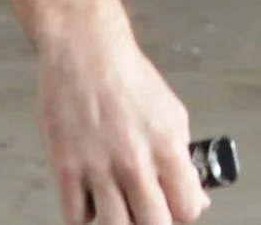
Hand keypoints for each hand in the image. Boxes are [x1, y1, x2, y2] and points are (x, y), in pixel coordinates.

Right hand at [38, 14, 209, 223]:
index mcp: (167, 146)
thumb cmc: (127, 78)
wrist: (85, 53)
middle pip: (153, 224)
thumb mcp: (172, 113)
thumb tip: (194, 193)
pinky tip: (91, 199)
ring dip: (119, 222)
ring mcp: (98, 167)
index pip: (187, 207)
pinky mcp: (66, 168)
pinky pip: (76, 216)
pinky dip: (85, 215)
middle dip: (154, 221)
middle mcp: (134, 161)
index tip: (177, 208)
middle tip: (146, 209)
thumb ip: (182, 157)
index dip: (184, 212)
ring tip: (119, 207)